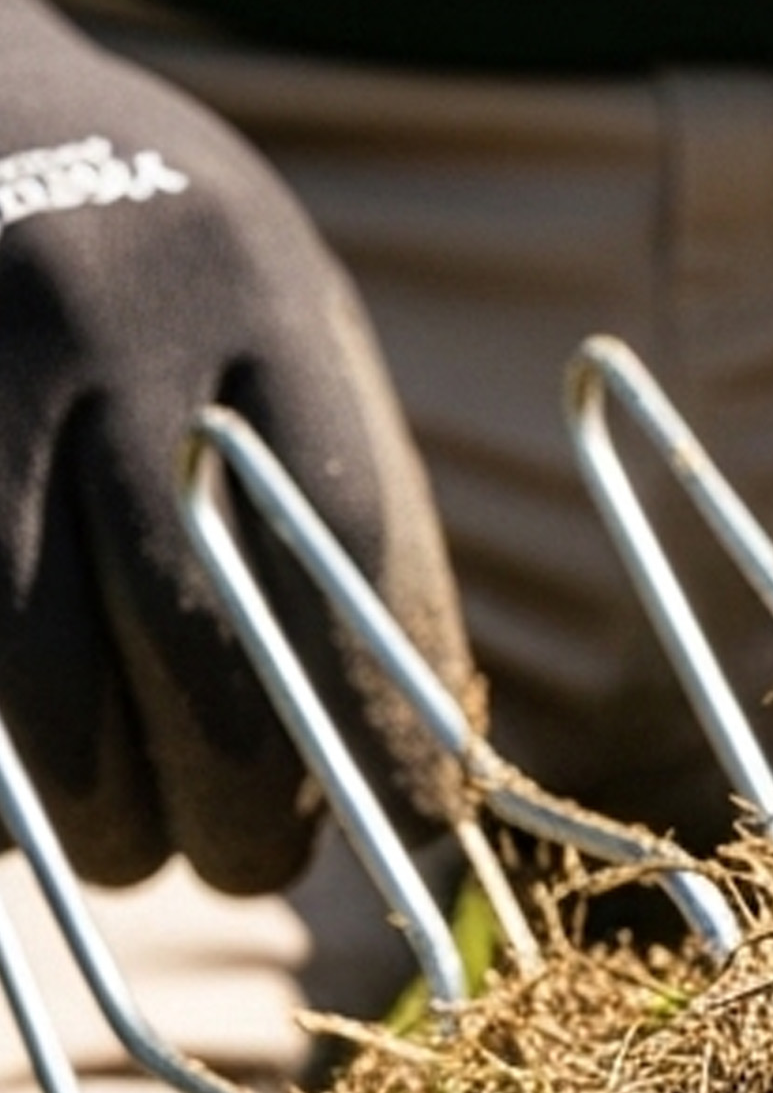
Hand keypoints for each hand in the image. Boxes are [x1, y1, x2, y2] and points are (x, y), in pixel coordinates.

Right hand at [0, 0, 469, 888]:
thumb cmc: (141, 226)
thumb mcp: (262, 287)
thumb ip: (318, 464)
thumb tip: (411, 704)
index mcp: (247, 286)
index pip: (344, 546)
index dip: (381, 711)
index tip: (414, 822)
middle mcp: (98, 322)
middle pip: (189, 627)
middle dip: (236, 784)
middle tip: (252, 866)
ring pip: (30, 665)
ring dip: (96, 796)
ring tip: (138, 854)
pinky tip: (29, 804)